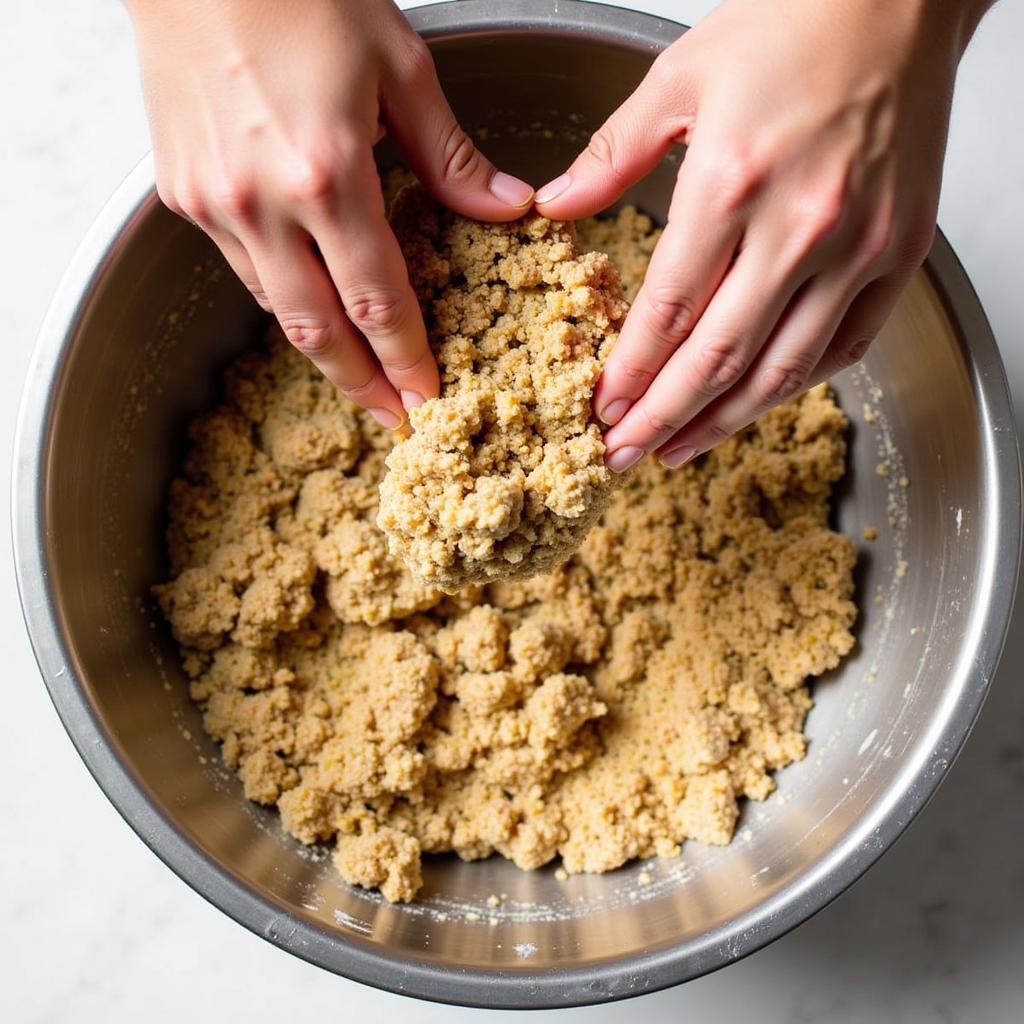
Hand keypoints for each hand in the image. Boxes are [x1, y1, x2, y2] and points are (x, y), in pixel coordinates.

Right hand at [127, 0, 533, 428]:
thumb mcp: (398, 65)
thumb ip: (451, 155)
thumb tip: (506, 208)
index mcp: (327, 174)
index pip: (379, 301)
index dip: (407, 360)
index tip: (429, 399)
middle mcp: (262, 203)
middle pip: (319, 331)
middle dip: (362, 386)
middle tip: (395, 421)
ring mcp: (214, 203)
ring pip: (276, 308)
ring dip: (322, 351)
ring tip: (359, 377)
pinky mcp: (181, 194)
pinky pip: (242, 268)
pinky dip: (283, 298)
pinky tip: (312, 307)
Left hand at [536, 0, 987, 469]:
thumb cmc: (794, 23)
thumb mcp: (679, 77)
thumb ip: (610, 153)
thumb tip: (554, 206)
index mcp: (732, 183)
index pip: (667, 312)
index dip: (630, 374)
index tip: (602, 411)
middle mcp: (799, 228)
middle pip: (717, 359)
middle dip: (662, 419)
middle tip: (623, 459)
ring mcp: (858, 248)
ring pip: (783, 369)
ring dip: (724, 422)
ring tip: (679, 452)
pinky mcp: (899, 253)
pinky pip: (846, 345)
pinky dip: (796, 384)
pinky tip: (754, 402)